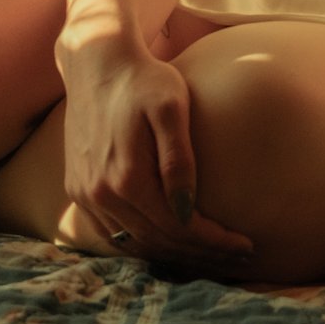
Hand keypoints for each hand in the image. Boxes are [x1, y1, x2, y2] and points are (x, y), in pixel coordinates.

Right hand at [56, 34, 251, 272]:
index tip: (246, 247)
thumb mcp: (171, 107)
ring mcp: (85, 195)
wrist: (96, 64)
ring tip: (210, 258)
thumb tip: (186, 210)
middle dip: (201, 256)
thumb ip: (179, 159)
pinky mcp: (78, 191)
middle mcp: (101, 195)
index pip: (178, 228)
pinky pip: (112, 235)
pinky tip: (170, 247)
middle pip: (159, 243)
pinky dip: (143, 247)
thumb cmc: (144, 80)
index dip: (214, 243)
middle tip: (237, 259)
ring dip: (174, 256)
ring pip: (135, 245)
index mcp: (126, 178)